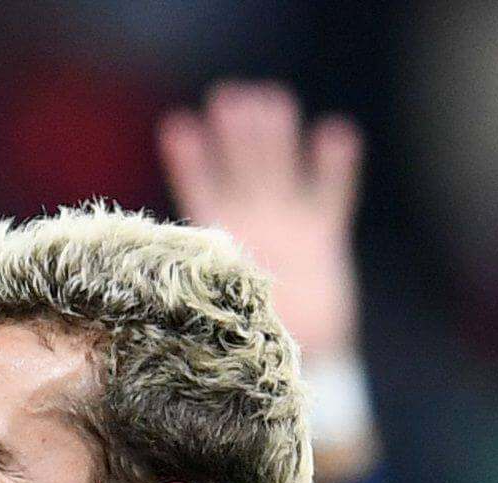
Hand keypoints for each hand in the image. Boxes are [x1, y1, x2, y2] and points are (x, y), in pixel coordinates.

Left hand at [159, 82, 362, 364]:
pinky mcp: (324, 239)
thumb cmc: (239, 350)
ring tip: (272, 100)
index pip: (199, 193)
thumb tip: (163, 291)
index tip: (177, 127)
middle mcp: (251, 229)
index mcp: (218, 244)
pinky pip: (330, 197)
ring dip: (277, 139)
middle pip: (243, 171)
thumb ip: (201, 292)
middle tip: (231, 97)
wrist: (292, 370)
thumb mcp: (212, 317)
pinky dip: (333, 169)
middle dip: (237, 136)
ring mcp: (288, 230)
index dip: (190, 162)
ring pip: (281, 173)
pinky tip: (334, 133)